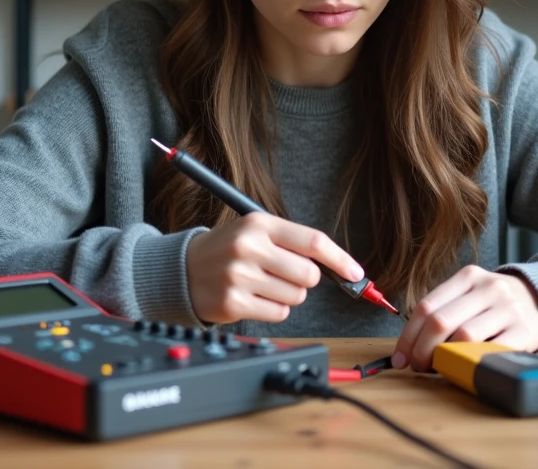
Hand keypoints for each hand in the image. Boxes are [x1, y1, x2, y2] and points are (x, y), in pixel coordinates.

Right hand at [185, 212, 363, 324]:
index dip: (340, 259)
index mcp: (259, 224)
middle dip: (305, 279)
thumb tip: (339, 267)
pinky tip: (255, 298)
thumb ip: (292, 243)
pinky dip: (274, 309)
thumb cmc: (227, 249)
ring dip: (288, 295)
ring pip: (296, 297)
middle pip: (309, 275)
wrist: (182, 269)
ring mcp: (240, 277)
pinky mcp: (234, 303)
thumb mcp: (255, 231)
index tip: (355, 273)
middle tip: (284, 274)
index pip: (312, 241)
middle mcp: (249, 248)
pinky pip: (279, 314)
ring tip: (263, 284)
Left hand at [393, 266, 537, 371]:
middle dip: (422, 350)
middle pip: (441, 322)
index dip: (408, 336)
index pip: (427, 306)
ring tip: (440, 367)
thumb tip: (409, 347)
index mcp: (468, 276)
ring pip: (464, 337)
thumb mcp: (469, 294)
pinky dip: (472, 362)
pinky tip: (466, 367)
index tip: (400, 357)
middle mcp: (488, 288)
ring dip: (444, 358)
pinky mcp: (524, 331)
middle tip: (417, 366)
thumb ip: (443, 311)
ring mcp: (508, 309)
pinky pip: (491, 351)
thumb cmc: (493, 303)